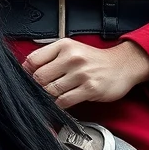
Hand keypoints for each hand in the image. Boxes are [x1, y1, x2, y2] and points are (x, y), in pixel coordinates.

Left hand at [22, 39, 148, 109]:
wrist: (122, 65)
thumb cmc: (93, 60)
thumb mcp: (72, 49)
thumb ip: (50, 56)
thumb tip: (26, 69)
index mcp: (64, 45)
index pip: (33, 59)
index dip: (27, 72)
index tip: (29, 78)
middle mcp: (72, 57)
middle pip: (39, 77)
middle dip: (38, 86)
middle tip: (44, 89)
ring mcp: (81, 73)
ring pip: (51, 90)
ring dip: (50, 96)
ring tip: (56, 94)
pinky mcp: (90, 89)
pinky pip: (64, 101)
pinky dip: (60, 104)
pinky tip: (64, 100)